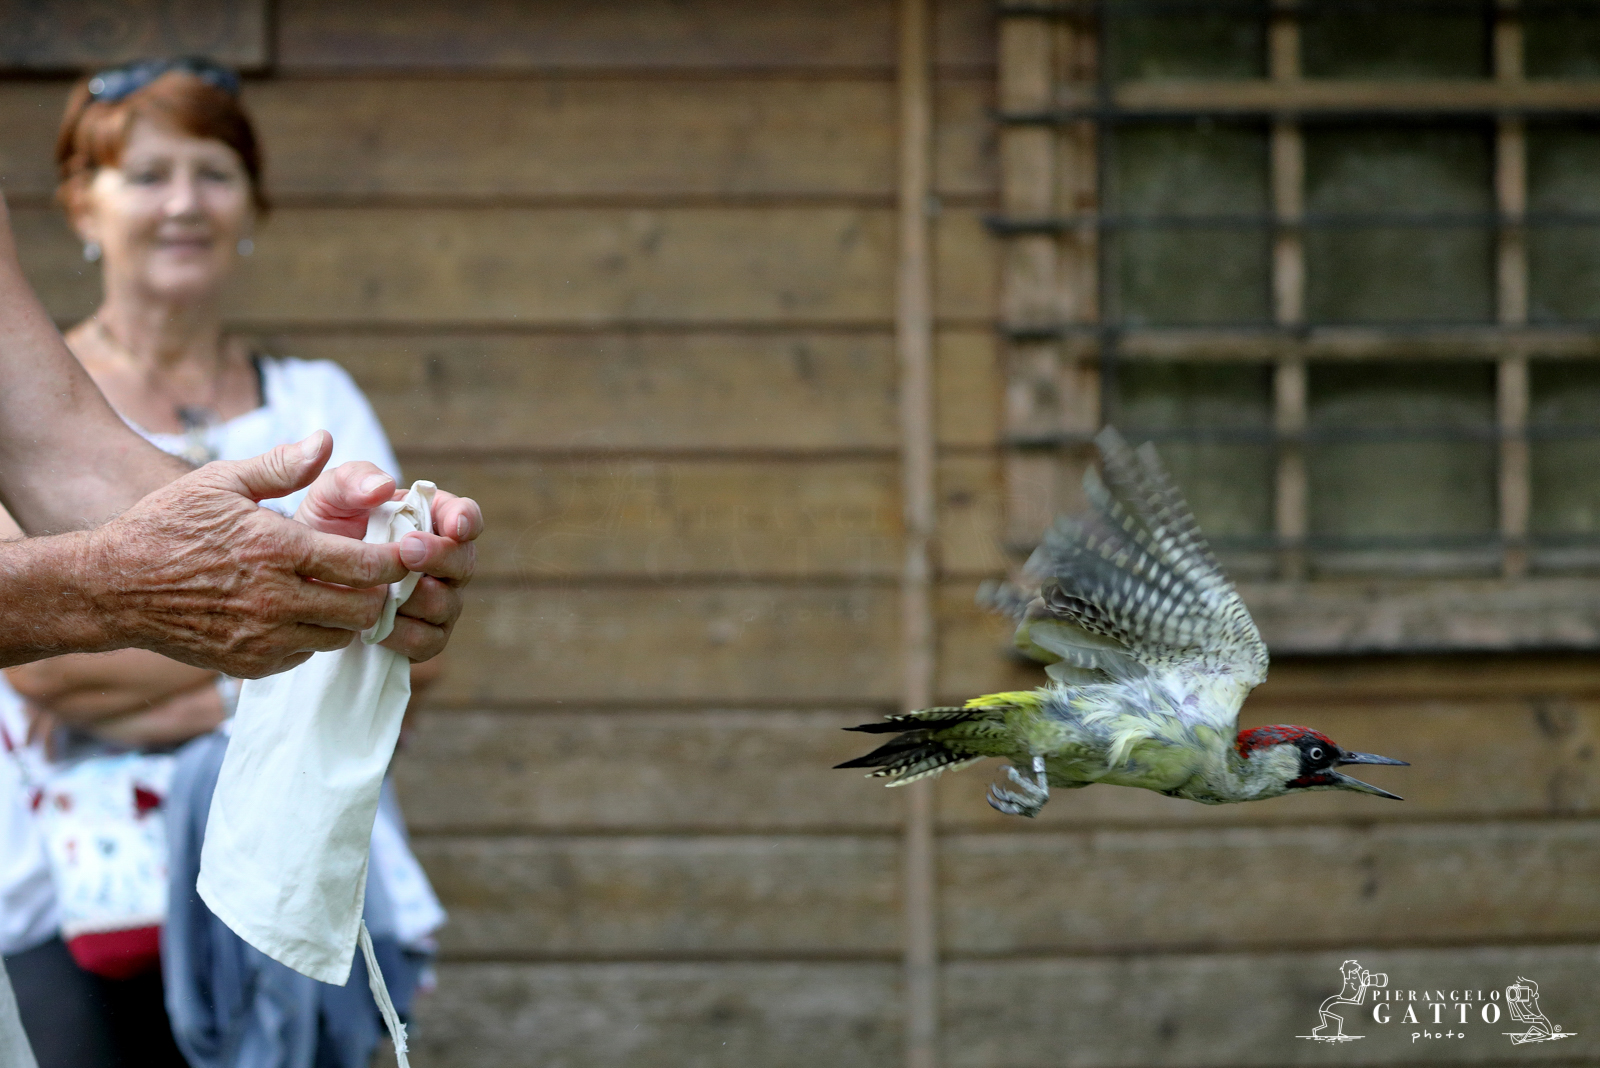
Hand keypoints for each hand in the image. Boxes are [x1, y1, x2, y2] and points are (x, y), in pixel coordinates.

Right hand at [87, 431, 409, 677]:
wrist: (110, 587)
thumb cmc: (166, 526)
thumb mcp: (220, 482)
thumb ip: (281, 465)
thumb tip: (326, 441)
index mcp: (277, 549)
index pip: (364, 565)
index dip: (396, 561)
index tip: (407, 552)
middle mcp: (276, 599)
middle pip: (364, 609)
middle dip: (382, 593)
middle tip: (381, 577)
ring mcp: (263, 638)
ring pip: (340, 637)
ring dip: (349, 617)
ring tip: (343, 593)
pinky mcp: (249, 664)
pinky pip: (305, 655)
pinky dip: (314, 637)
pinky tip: (303, 613)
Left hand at [294, 460, 480, 661]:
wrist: (298, 584)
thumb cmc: (322, 533)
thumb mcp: (328, 498)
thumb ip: (352, 480)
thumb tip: (383, 485)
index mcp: (429, 521)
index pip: (464, 516)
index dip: (466, 519)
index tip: (454, 525)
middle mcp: (443, 563)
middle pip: (464, 562)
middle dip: (440, 556)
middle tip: (407, 549)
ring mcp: (437, 603)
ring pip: (446, 604)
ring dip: (414, 597)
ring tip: (379, 591)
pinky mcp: (423, 639)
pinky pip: (427, 641)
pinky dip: (402, 634)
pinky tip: (373, 627)